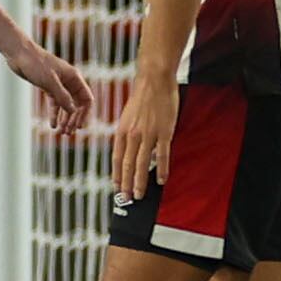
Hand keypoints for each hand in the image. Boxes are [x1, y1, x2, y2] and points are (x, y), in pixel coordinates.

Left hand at [15, 40, 94, 135]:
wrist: (18, 53)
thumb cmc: (35, 64)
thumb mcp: (50, 82)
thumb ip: (62, 97)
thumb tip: (73, 112)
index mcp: (74, 78)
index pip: (86, 99)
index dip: (84, 114)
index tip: (79, 126)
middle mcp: (69, 81)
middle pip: (77, 104)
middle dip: (74, 119)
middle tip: (69, 133)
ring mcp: (58, 84)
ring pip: (66, 105)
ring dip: (65, 119)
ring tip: (62, 132)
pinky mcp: (47, 86)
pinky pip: (54, 103)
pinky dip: (54, 114)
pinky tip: (53, 125)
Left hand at [111, 71, 179, 202]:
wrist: (153, 81)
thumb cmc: (141, 98)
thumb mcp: (127, 117)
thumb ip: (127, 134)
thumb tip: (128, 149)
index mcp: (121, 132)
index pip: (116, 159)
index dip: (116, 175)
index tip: (116, 187)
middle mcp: (132, 135)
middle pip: (127, 165)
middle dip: (126, 184)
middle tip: (127, 198)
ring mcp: (148, 135)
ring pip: (142, 163)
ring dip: (140, 181)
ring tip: (140, 195)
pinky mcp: (164, 132)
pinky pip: (162, 155)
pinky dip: (161, 169)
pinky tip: (161, 180)